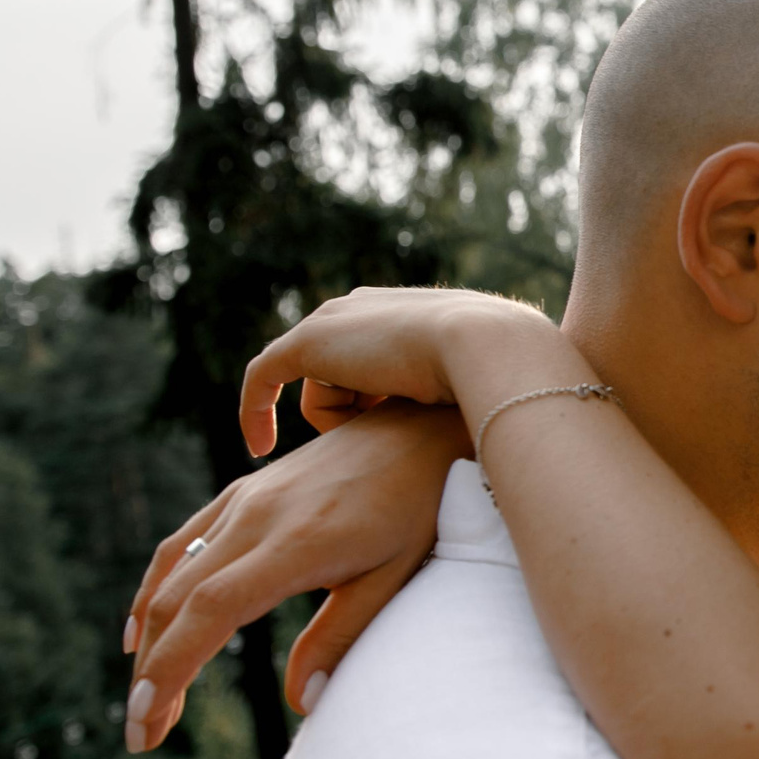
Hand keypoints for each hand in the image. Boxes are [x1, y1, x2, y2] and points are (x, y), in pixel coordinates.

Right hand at [123, 401, 470, 751]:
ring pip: (171, 573)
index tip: (147, 719)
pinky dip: (155, 589)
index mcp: (294, 543)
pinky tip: (146, 627)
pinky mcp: (247, 489)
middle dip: (152, 674)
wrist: (424, 425)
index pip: (210, 612)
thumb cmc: (421, 506)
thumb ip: (342, 636)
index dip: (172, 668)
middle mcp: (256, 517)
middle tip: (141, 735)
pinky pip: (182, 543)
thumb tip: (304, 703)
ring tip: (146, 698)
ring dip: (149, 638)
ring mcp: (245, 499)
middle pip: (177, 601)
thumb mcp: (394, 575)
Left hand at [238, 287, 554, 458]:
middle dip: (356, 413)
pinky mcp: (308, 343)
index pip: (372, 358)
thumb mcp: (487, 381)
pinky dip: (257, 412)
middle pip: (341, 376)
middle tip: (380, 450)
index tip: (382, 436)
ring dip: (343, 420)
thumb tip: (482, 427)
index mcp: (405, 311)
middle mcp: (364, 308)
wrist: (488, 347)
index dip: (374, 400)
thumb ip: (470, 393)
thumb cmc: (501, 372)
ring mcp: (334, 322)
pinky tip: (259, 448)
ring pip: (319, 388)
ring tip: (383, 431)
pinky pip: (264, 379)